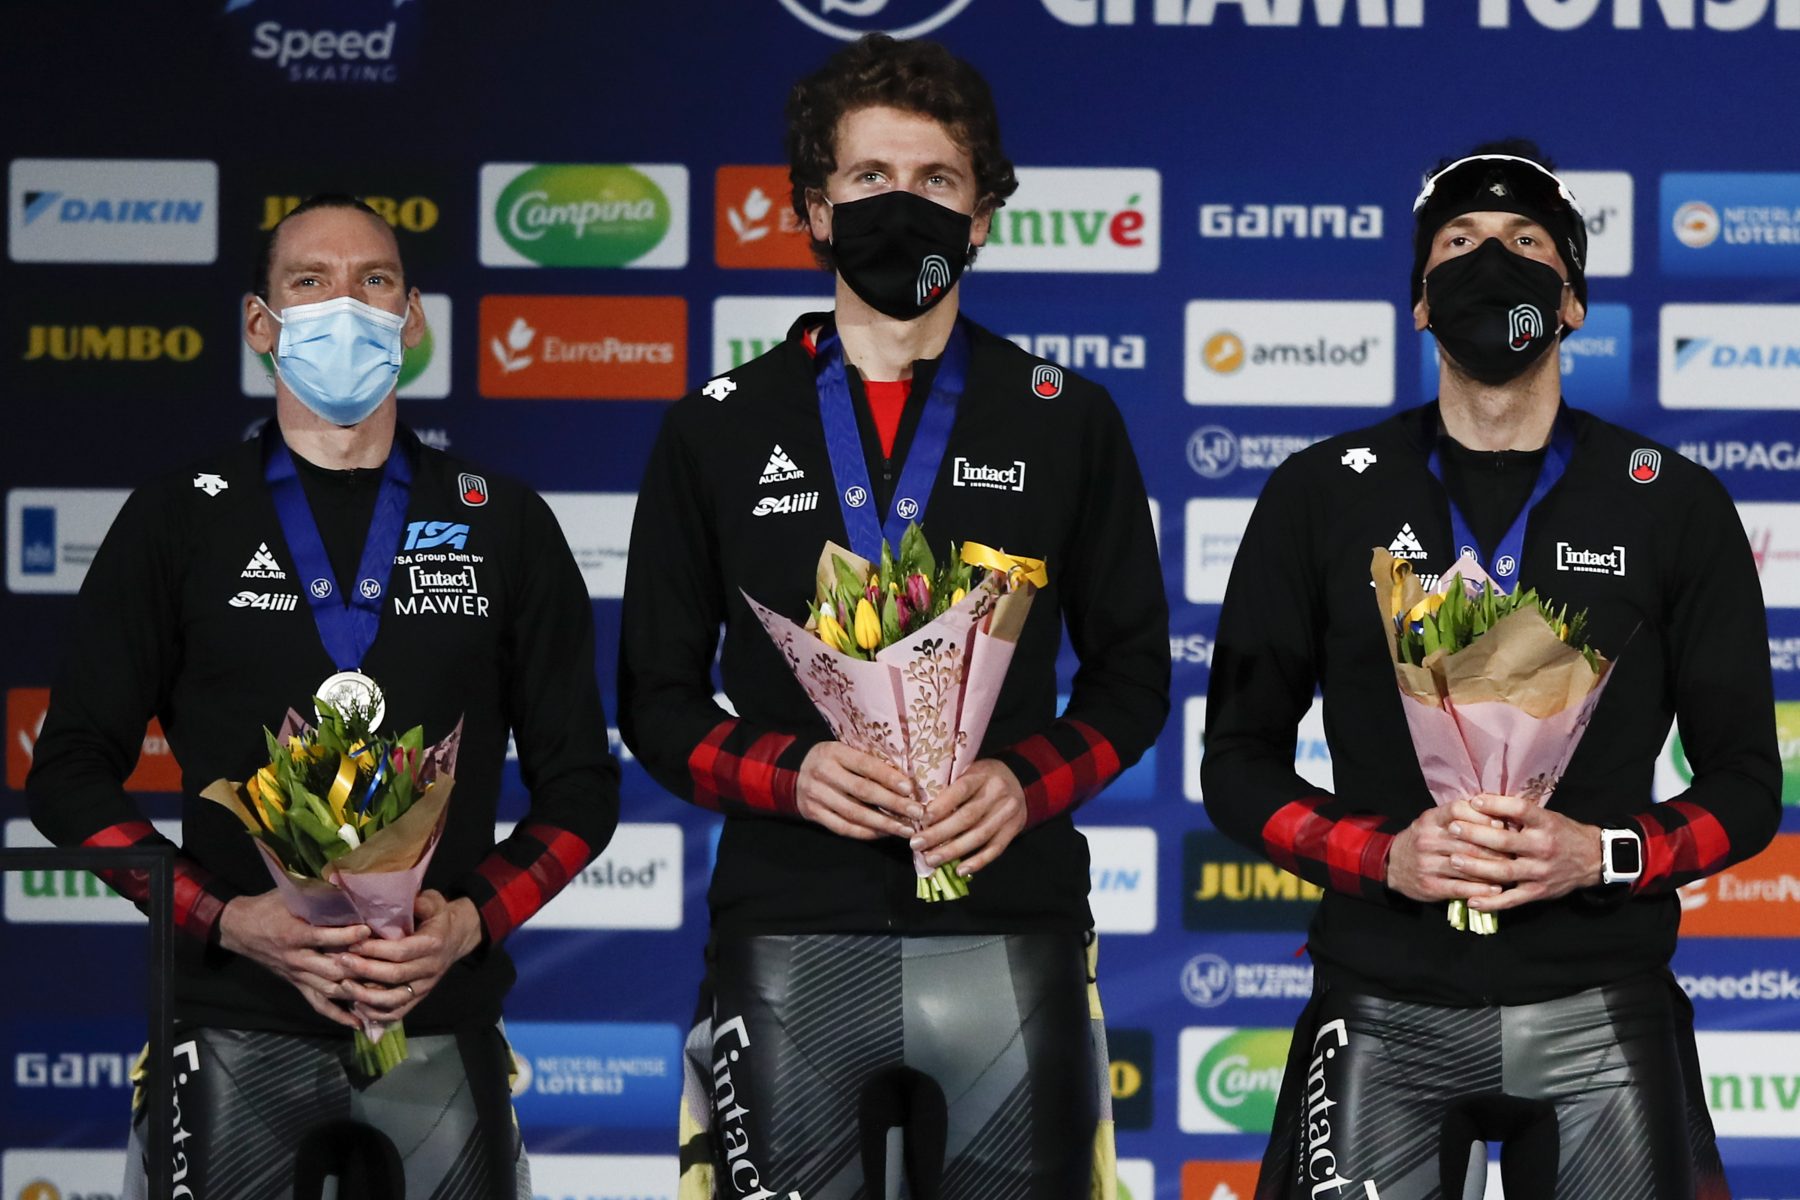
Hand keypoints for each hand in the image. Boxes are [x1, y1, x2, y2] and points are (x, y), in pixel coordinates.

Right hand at [218, 891, 367, 1028]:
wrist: (240, 928)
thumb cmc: (269, 907)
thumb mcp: (289, 895)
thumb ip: (316, 894)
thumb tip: (347, 883)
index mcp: (294, 935)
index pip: (322, 938)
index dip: (346, 935)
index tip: (368, 929)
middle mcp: (297, 959)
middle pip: (330, 969)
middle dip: (359, 969)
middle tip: (386, 966)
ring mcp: (297, 975)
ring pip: (328, 989)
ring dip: (354, 992)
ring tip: (382, 993)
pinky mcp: (297, 985)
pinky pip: (318, 1004)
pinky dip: (338, 1015)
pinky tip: (359, 1022)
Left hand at [335, 890, 482, 1022]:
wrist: (458, 937)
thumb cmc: (439, 917)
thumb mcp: (434, 902)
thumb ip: (420, 902)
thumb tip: (404, 898)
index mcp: (433, 944)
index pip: (401, 951)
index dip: (375, 950)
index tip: (352, 944)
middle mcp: (431, 968)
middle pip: (395, 975)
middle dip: (365, 970)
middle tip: (340, 962)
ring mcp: (425, 986)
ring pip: (395, 999)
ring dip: (367, 996)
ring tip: (343, 986)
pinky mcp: (419, 998)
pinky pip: (398, 1013)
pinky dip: (376, 1014)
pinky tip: (356, 1006)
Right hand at [796, 742, 920, 840]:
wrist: (792, 773)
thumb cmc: (831, 761)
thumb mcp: (844, 751)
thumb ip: (868, 761)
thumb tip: (906, 779)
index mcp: (834, 752)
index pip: (866, 765)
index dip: (889, 778)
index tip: (910, 789)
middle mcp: (823, 773)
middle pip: (863, 791)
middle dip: (893, 804)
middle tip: (917, 813)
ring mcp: (816, 795)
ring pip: (855, 814)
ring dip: (884, 824)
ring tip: (906, 829)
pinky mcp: (813, 814)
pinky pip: (844, 828)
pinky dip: (867, 833)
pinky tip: (884, 833)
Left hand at [912, 760, 1026, 877]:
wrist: (1018, 780)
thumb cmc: (982, 778)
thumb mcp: (968, 771)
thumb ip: (949, 788)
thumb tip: (919, 812)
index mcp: (982, 775)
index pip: (960, 790)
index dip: (941, 806)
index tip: (921, 819)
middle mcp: (998, 793)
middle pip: (967, 817)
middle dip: (939, 833)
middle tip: (917, 844)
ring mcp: (1007, 813)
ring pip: (979, 836)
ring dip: (953, 851)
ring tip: (931, 860)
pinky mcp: (1013, 829)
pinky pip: (995, 849)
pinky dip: (977, 862)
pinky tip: (960, 870)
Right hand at [1384, 802, 1512, 904]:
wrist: (1392, 865)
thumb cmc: (1423, 840)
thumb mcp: (1434, 822)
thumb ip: (1459, 816)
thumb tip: (1497, 813)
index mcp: (1430, 820)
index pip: (1457, 811)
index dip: (1482, 816)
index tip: (1501, 823)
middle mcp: (1427, 840)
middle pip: (1467, 841)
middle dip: (1495, 846)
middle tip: (1516, 850)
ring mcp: (1427, 864)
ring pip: (1467, 865)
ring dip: (1492, 869)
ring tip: (1511, 871)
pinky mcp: (1429, 885)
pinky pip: (1460, 887)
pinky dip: (1480, 889)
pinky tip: (1495, 889)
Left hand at [1452, 794, 1604, 912]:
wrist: (1593, 858)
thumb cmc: (1562, 833)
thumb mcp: (1547, 817)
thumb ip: (1519, 814)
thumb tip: (1483, 802)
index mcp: (1546, 824)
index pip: (1519, 810)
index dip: (1495, 805)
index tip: (1473, 801)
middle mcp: (1543, 847)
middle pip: (1505, 841)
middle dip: (1475, 834)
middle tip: (1452, 828)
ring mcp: (1540, 872)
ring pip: (1504, 871)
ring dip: (1476, 867)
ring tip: (1453, 860)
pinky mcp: (1538, 892)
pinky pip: (1512, 900)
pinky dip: (1491, 902)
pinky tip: (1471, 900)